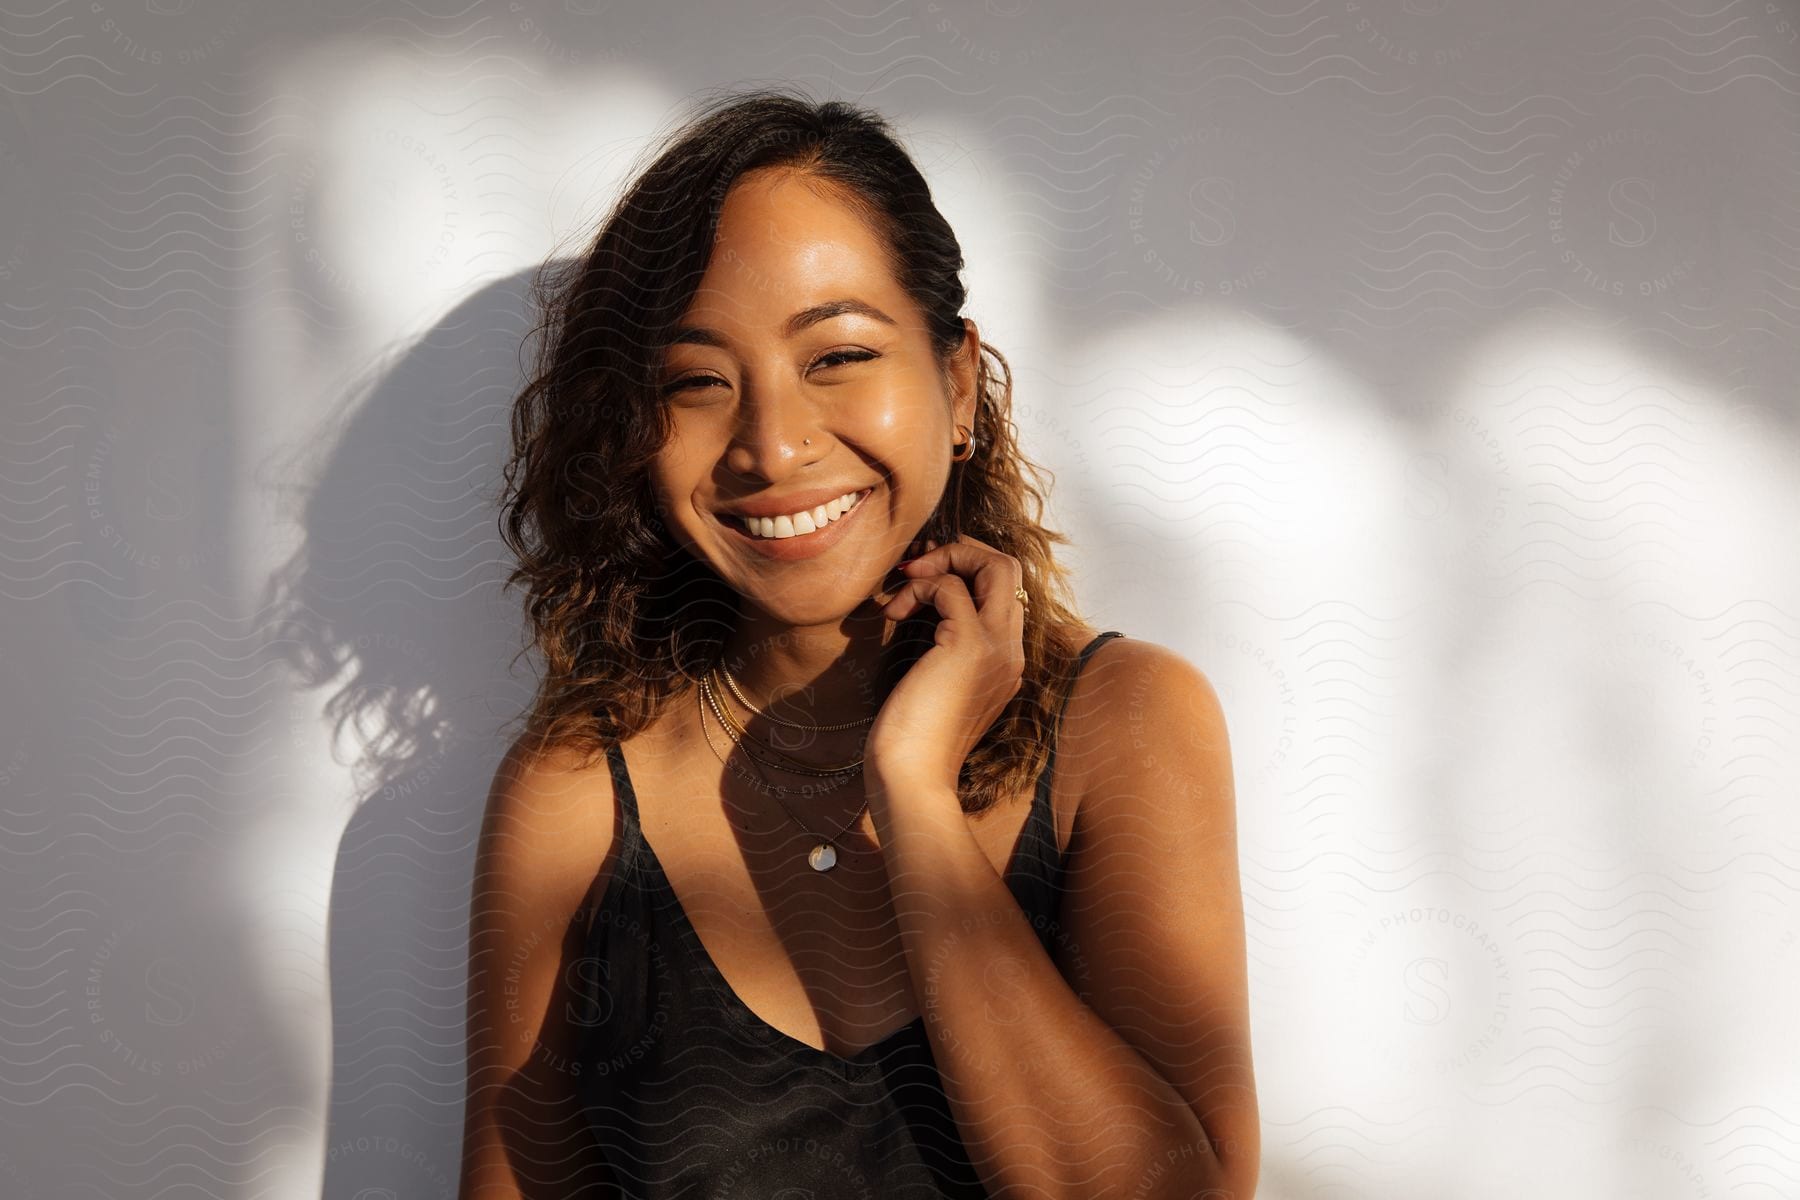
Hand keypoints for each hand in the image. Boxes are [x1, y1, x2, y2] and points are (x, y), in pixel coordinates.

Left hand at [865, 534, 1027, 793]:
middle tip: (918, 567)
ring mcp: (996, 648)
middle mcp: (1011, 652)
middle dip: (963, 553)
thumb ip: (944, 652)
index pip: (1006, 593)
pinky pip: (950, 587)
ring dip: (944, 561)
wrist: (912, 778)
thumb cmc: (913, 741)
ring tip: (904, 584)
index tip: (926, 575)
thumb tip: (920, 609)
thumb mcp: (935, 687)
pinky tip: (892, 614)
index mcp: (1006, 662)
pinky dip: (919, 588)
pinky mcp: (969, 645)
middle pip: (1011, 569)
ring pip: (997, 567)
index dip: (969, 570)